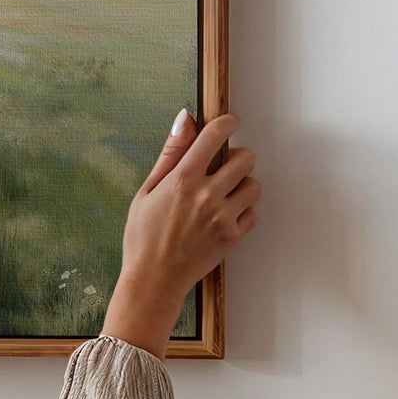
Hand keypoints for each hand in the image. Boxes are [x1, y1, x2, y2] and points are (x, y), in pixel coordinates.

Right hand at [101, 110, 259, 351]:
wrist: (152, 279)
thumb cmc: (143, 236)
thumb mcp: (147, 190)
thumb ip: (170, 154)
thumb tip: (185, 118)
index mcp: (183, 178)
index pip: (215, 135)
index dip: (227, 123)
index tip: (230, 122)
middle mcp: (206, 194)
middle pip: (246, 158)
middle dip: (239, 157)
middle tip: (226, 166)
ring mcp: (222, 217)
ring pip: (254, 185)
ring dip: (244, 184)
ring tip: (227, 193)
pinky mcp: (232, 237)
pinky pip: (253, 214)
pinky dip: (243, 212)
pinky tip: (225, 216)